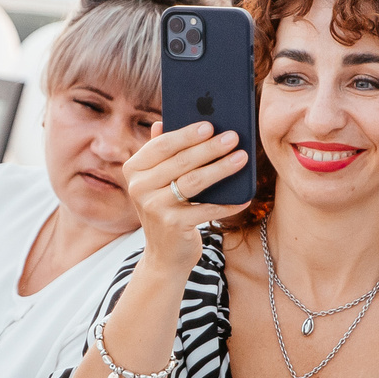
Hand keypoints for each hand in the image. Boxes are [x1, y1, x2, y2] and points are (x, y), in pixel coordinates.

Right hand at [120, 122, 249, 269]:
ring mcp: (154, 207)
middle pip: (180, 161)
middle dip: (210, 148)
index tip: (210, 125)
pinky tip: (244, 197)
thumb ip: (158, 153)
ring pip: (194, 182)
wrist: (164, 255)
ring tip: (242, 157)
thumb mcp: (156, 181)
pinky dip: (227, 204)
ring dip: (221, 168)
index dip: (187, 134)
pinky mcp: (172, 225)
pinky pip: (206, 209)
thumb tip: (163, 121)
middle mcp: (139, 187)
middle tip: (233, 137)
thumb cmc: (165, 209)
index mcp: (134, 169)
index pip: (162, 146)